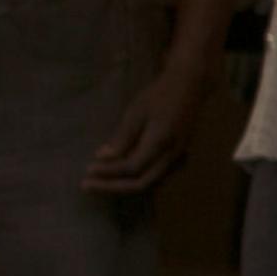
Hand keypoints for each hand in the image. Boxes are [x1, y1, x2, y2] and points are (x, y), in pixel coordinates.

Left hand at [85, 54, 213, 195]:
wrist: (190, 88)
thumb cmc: (160, 95)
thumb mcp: (137, 111)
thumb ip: (123, 136)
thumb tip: (102, 158)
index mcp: (161, 142)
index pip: (132, 167)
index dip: (108, 172)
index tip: (87, 170)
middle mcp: (172, 156)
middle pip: (141, 183)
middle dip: (112, 187)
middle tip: (88, 185)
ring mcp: (178, 159)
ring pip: (150, 184)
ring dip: (123, 186)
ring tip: (101, 182)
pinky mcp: (178, 158)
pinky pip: (156, 177)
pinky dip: (136, 180)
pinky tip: (121, 177)